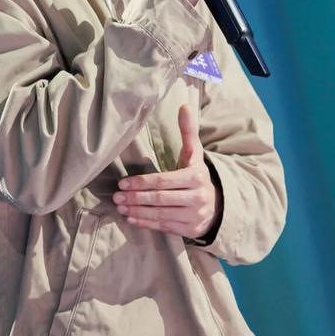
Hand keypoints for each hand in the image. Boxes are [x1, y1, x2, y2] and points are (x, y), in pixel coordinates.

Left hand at [112, 104, 223, 238]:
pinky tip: (131, 218)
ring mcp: (194, 216)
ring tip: (120, 206)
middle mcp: (197, 197)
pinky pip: (164, 227)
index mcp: (196, 177)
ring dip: (137, 211)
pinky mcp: (190, 230)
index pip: (163, 181)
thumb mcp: (195, 153)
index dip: (142, 183)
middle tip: (116, 196)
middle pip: (160, 199)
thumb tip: (184, 106)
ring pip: (160, 215)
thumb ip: (188, 131)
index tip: (123, 182)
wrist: (217, 205)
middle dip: (136, 198)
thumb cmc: (197, 175)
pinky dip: (146, 223)